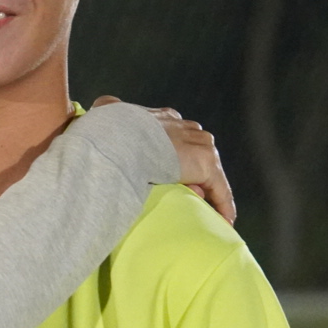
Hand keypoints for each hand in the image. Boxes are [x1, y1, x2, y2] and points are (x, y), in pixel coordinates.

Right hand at [92, 96, 235, 223]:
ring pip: (208, 171)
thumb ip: (107, 108)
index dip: (174, 153)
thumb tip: (102, 107)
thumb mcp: (104, 112)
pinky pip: (219, 190)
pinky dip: (222, 204)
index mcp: (164, 118)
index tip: (168, 170)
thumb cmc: (107, 130)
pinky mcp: (205, 164)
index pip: (177, 136)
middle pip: (197, 151)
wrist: (117, 139)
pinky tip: (224, 221)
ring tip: (203, 211)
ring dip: (205, 188)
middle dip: (192, 170)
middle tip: (184, 194)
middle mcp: (186, 128)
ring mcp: (199, 145)